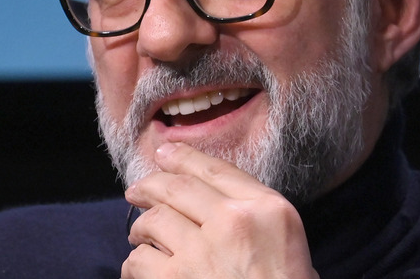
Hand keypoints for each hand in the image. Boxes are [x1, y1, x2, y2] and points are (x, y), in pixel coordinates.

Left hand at [121, 142, 318, 278]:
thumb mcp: (285, 236)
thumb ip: (253, 208)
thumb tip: (208, 191)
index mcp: (265, 208)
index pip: (214, 169)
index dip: (182, 157)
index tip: (163, 152)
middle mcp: (233, 222)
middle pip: (176, 188)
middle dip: (149, 186)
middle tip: (135, 190)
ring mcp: (202, 253)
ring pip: (153, 222)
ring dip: (140, 228)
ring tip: (139, 236)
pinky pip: (140, 263)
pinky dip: (135, 264)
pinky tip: (140, 268)